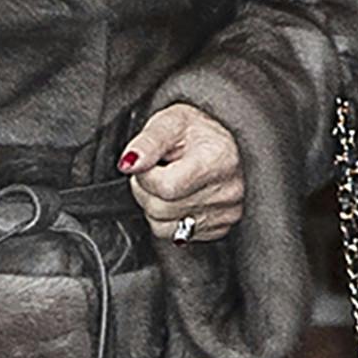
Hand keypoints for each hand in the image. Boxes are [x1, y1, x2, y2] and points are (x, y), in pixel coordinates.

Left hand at [120, 104, 244, 244]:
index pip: (166, 187)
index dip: (146, 176)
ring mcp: (227, 213)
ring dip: (154, 206)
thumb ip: (147, 142)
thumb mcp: (170, 122)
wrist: (222, 143)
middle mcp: (228, 190)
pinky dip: (169, 219)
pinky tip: (180, 197)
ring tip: (169, 183)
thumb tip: (129, 164)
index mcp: (218, 159)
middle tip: (157, 171)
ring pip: (163, 227)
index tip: (149, 163)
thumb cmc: (196, 131)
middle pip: (161, 209)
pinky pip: (175, 236)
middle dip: (146, 190)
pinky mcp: (220, 228)